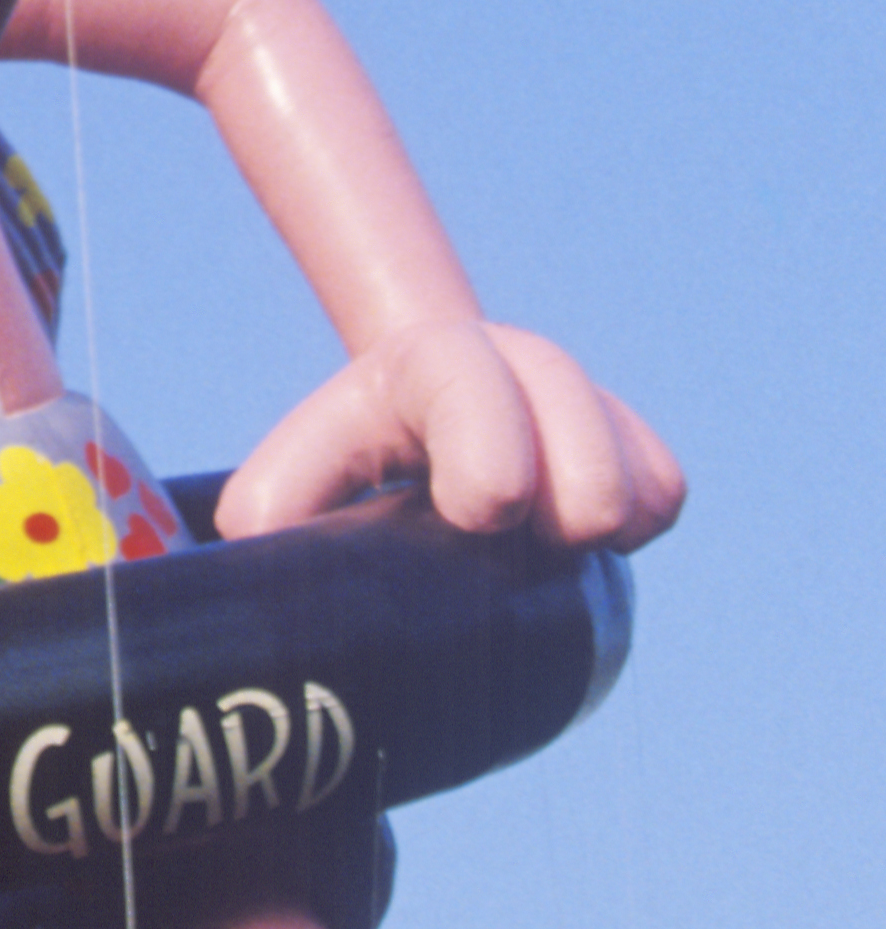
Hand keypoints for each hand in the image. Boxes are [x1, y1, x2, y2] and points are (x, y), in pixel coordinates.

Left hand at [216, 314, 684, 551]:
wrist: (413, 424)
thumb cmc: (340, 470)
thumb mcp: (290, 476)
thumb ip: (273, 507)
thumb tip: (262, 559)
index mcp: (423, 369)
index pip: (463, 377)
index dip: (487, 442)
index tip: (483, 511)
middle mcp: (513, 369)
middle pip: (570, 417)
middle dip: (567, 488)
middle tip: (540, 536)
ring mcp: (578, 405)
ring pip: (634, 467)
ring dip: (609, 514)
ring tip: (562, 543)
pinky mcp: (627, 449)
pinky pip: (664, 489)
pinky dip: (639, 523)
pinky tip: (591, 541)